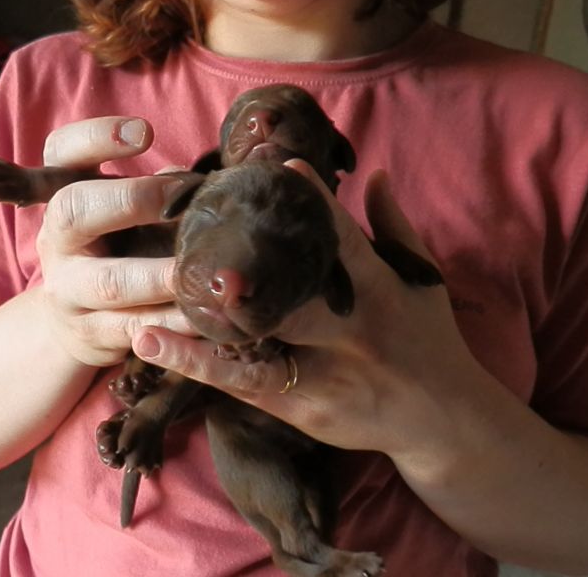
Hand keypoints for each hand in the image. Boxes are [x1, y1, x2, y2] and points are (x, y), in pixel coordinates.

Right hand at [36, 116, 194, 366]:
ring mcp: (69, 292)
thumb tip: (210, 180)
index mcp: (64, 199)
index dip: (97, 137)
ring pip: (112, 282)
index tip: (144, 133)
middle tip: (182, 199)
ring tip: (206, 272)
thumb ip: (158, 192)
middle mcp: (56, 242)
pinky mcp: (93, 334)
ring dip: (163, 275)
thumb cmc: (113, 252)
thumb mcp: (121, 217)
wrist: (72, 323)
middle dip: (132, 201)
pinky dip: (174, 323)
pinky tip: (207, 315)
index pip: (62, 152)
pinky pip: (136, 328)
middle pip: (75, 212)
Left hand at [131, 159, 483, 453]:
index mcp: (378, 290)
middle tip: (184, 242)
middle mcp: (348, 330)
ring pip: (253, 346)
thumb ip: (393, 226)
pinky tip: (155, 347)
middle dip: (239, 271)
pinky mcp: (303, 406)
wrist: (443, 418)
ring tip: (143, 313)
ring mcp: (323, 372)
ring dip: (196, 330)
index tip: (278, 169)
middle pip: (286, 293)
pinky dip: (199, 366)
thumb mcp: (422, 279)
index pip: (341, 239)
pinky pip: (244, 384)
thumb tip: (375, 174)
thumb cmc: (429, 338)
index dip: (313, 203)